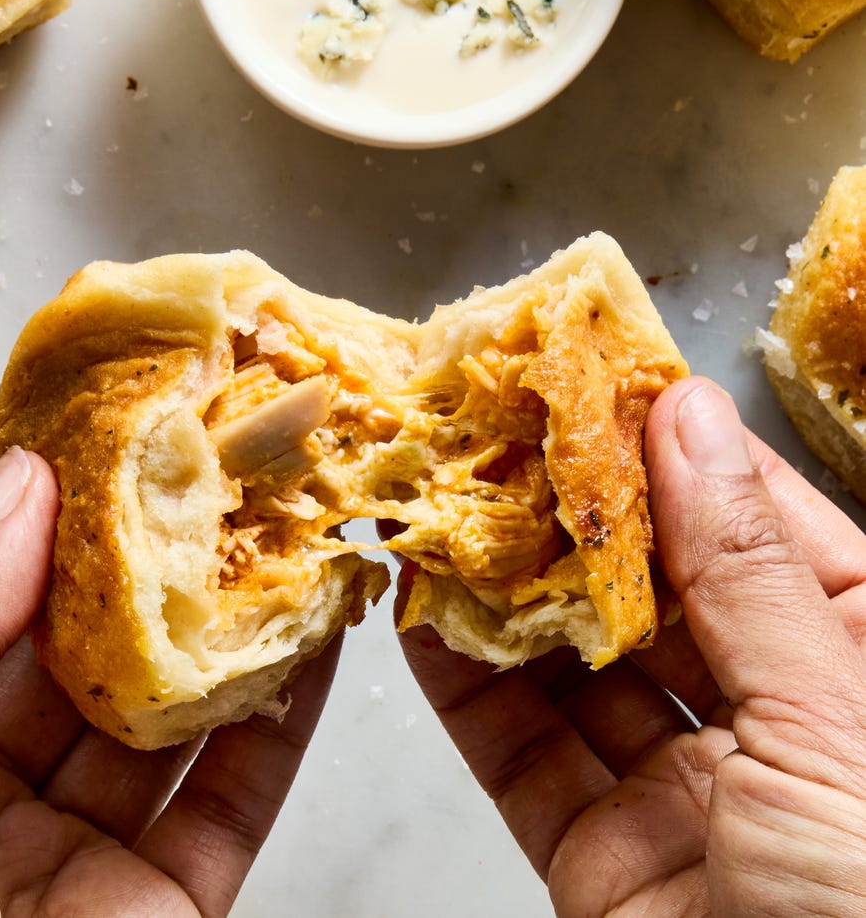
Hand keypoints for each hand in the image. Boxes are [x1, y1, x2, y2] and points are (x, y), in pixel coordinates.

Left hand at [0, 440, 339, 916]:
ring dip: (221, 624)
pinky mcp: (166, 904)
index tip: (59, 421)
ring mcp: (79, 848)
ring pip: (166, 711)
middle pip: (72, 645)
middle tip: (188, 459)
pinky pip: (237, 795)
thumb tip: (22, 484)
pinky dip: (284, 715)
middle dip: (132, 550)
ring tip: (271, 530)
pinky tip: (315, 639)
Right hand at [397, 375, 865, 915]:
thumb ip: (747, 576)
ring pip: (580, 670)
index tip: (605, 385)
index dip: (688, 454)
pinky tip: (421, 622)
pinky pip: (526, 755)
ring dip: (509, 598)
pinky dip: (469, 690)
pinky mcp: (605, 861)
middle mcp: (780, 730)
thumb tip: (687, 422)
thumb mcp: (838, 735)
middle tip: (499, 443)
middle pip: (660, 595)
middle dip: (577, 520)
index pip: (768, 532)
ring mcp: (688, 800)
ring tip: (442, 516)